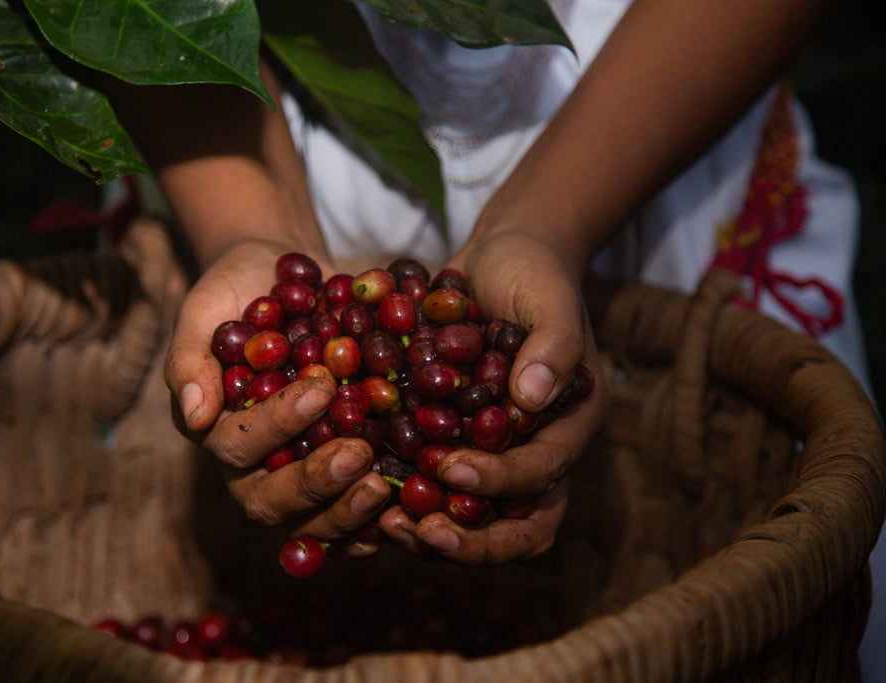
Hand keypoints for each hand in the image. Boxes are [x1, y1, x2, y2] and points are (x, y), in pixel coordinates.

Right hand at [164, 241, 391, 551]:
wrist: (285, 277)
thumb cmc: (236, 292)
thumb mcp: (206, 311)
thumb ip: (190, 359)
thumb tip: (194, 415)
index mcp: (219, 430)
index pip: (238, 446)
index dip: (278, 425)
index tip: (321, 388)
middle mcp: (255, 465)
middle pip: (271, 500)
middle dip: (314, 482)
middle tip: (357, 455)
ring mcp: (297, 473)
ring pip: (311, 521)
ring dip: (344, 511)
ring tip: (381, 485)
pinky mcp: (338, 473)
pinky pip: (350, 512)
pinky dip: (373, 518)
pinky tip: (402, 510)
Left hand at [378, 231, 609, 562]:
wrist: (502, 259)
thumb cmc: (532, 271)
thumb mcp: (547, 295)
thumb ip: (551, 343)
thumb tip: (530, 398)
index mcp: (571, 424)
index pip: (543, 475)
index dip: (499, 480)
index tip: (449, 468)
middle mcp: (540, 452)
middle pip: (520, 528)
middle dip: (473, 541)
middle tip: (418, 531)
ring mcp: (500, 456)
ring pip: (478, 523)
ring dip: (436, 533)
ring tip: (387, 525)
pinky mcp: (461, 449)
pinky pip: (440, 495)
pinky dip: (410, 505)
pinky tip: (368, 503)